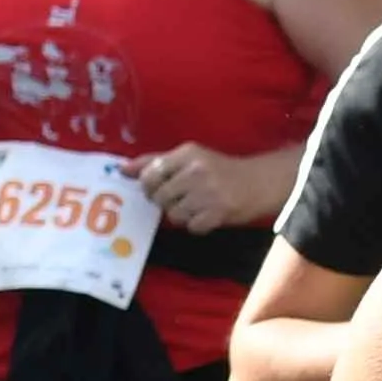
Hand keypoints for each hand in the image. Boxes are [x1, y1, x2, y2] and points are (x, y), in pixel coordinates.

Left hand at [137, 142, 288, 232]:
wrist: (259, 182)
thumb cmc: (219, 170)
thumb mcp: (189, 158)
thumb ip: (155, 162)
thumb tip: (122, 170)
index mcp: (187, 153)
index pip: (150, 174)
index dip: (149, 186)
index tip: (160, 188)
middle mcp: (196, 170)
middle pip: (159, 197)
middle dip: (166, 202)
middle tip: (182, 198)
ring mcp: (208, 192)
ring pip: (173, 214)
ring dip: (183, 215)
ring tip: (198, 206)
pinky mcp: (218, 212)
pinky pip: (192, 227)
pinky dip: (198, 225)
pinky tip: (208, 215)